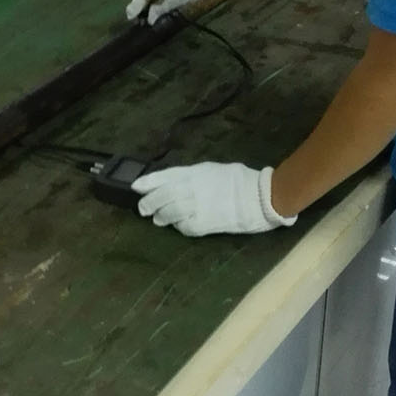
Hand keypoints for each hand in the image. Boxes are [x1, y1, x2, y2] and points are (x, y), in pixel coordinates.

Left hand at [132, 162, 297, 236]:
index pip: (164, 176)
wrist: (259, 198)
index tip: (135, 187)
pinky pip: (184, 226)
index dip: (148, 182)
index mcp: (194, 172)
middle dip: (149, 202)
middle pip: (162, 196)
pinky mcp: (204, 224)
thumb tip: (174, 183)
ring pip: (169, 212)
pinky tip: (178, 225)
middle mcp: (191, 188)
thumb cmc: (238, 180)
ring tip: (157, 219)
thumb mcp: (212, 169)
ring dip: (160, 216)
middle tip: (142, 209)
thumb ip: (192, 176)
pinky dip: (178, 226)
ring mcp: (196, 207)